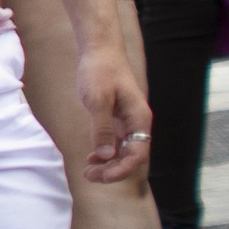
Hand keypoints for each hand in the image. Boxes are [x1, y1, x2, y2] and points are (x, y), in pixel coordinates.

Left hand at [79, 40, 152, 185]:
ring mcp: (128, 121)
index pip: (137, 154)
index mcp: (139, 119)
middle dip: (113, 170)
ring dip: (109, 164)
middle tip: (89, 177)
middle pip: (131, 157)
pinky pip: (116, 142)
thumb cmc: (100, 71)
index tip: (102, 177)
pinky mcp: (118, 118)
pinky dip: (106, 152)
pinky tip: (92, 158)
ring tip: (89, 172)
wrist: (100, 50)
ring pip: (123, 151)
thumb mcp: (98, 100)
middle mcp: (138, 123)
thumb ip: (103, 128)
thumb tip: (107, 156)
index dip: (121, 170)